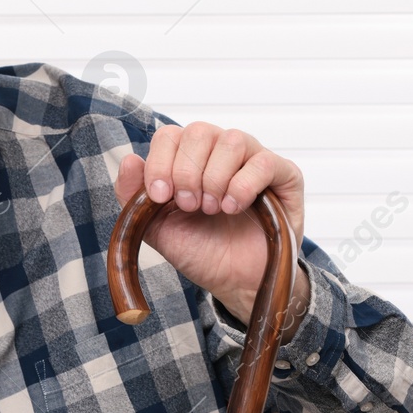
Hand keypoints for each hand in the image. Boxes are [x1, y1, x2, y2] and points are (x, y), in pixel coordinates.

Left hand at [114, 123, 306, 324]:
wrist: (235, 281)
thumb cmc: (200, 250)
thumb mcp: (156, 228)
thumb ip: (134, 196)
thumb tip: (129, 160)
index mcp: (188, 158)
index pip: (169, 135)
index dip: (160, 162)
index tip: (159, 196)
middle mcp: (220, 151)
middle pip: (199, 131)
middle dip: (187, 172)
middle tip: (189, 206)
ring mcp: (253, 160)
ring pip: (232, 140)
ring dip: (215, 179)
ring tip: (212, 210)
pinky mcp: (283, 175)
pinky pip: (264, 162)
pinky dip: (243, 186)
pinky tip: (234, 208)